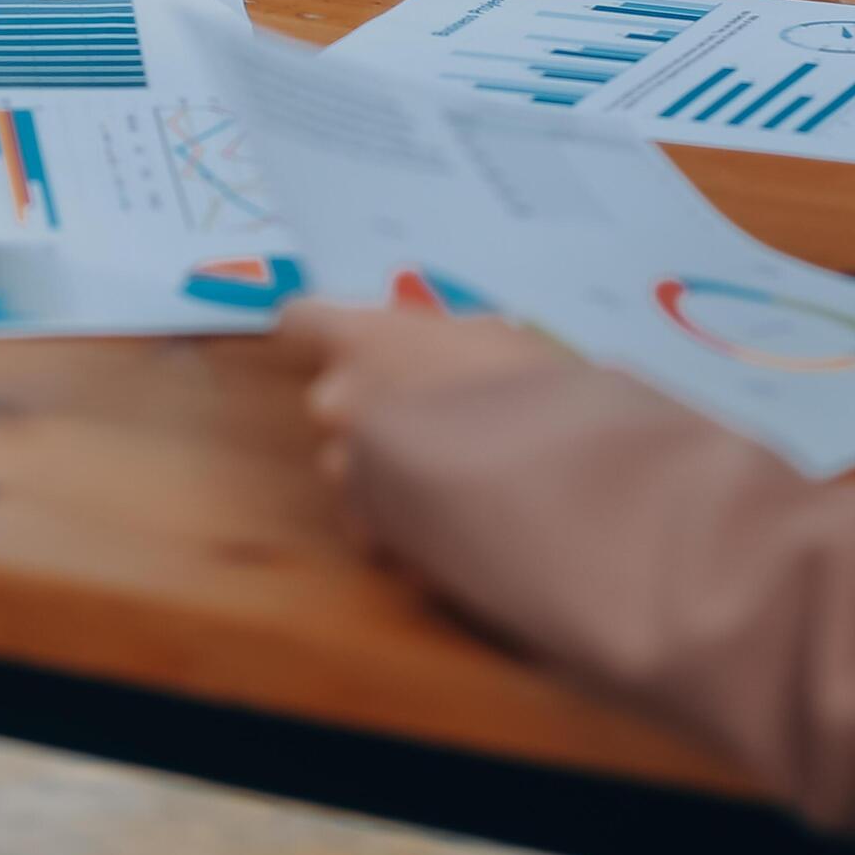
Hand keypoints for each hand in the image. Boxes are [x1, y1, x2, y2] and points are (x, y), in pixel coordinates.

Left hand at [278, 301, 565, 497]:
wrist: (552, 487)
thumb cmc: (534, 397)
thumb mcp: (495, 338)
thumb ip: (442, 340)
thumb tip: (440, 347)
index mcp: (364, 341)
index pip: (301, 321)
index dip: (319, 333)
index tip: (341, 344)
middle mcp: (339, 403)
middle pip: (332, 401)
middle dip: (371, 411)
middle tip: (432, 419)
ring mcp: (348, 472)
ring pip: (354, 467)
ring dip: (388, 472)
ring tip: (457, 477)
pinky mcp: (369, 534)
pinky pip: (377, 522)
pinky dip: (406, 524)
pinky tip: (457, 520)